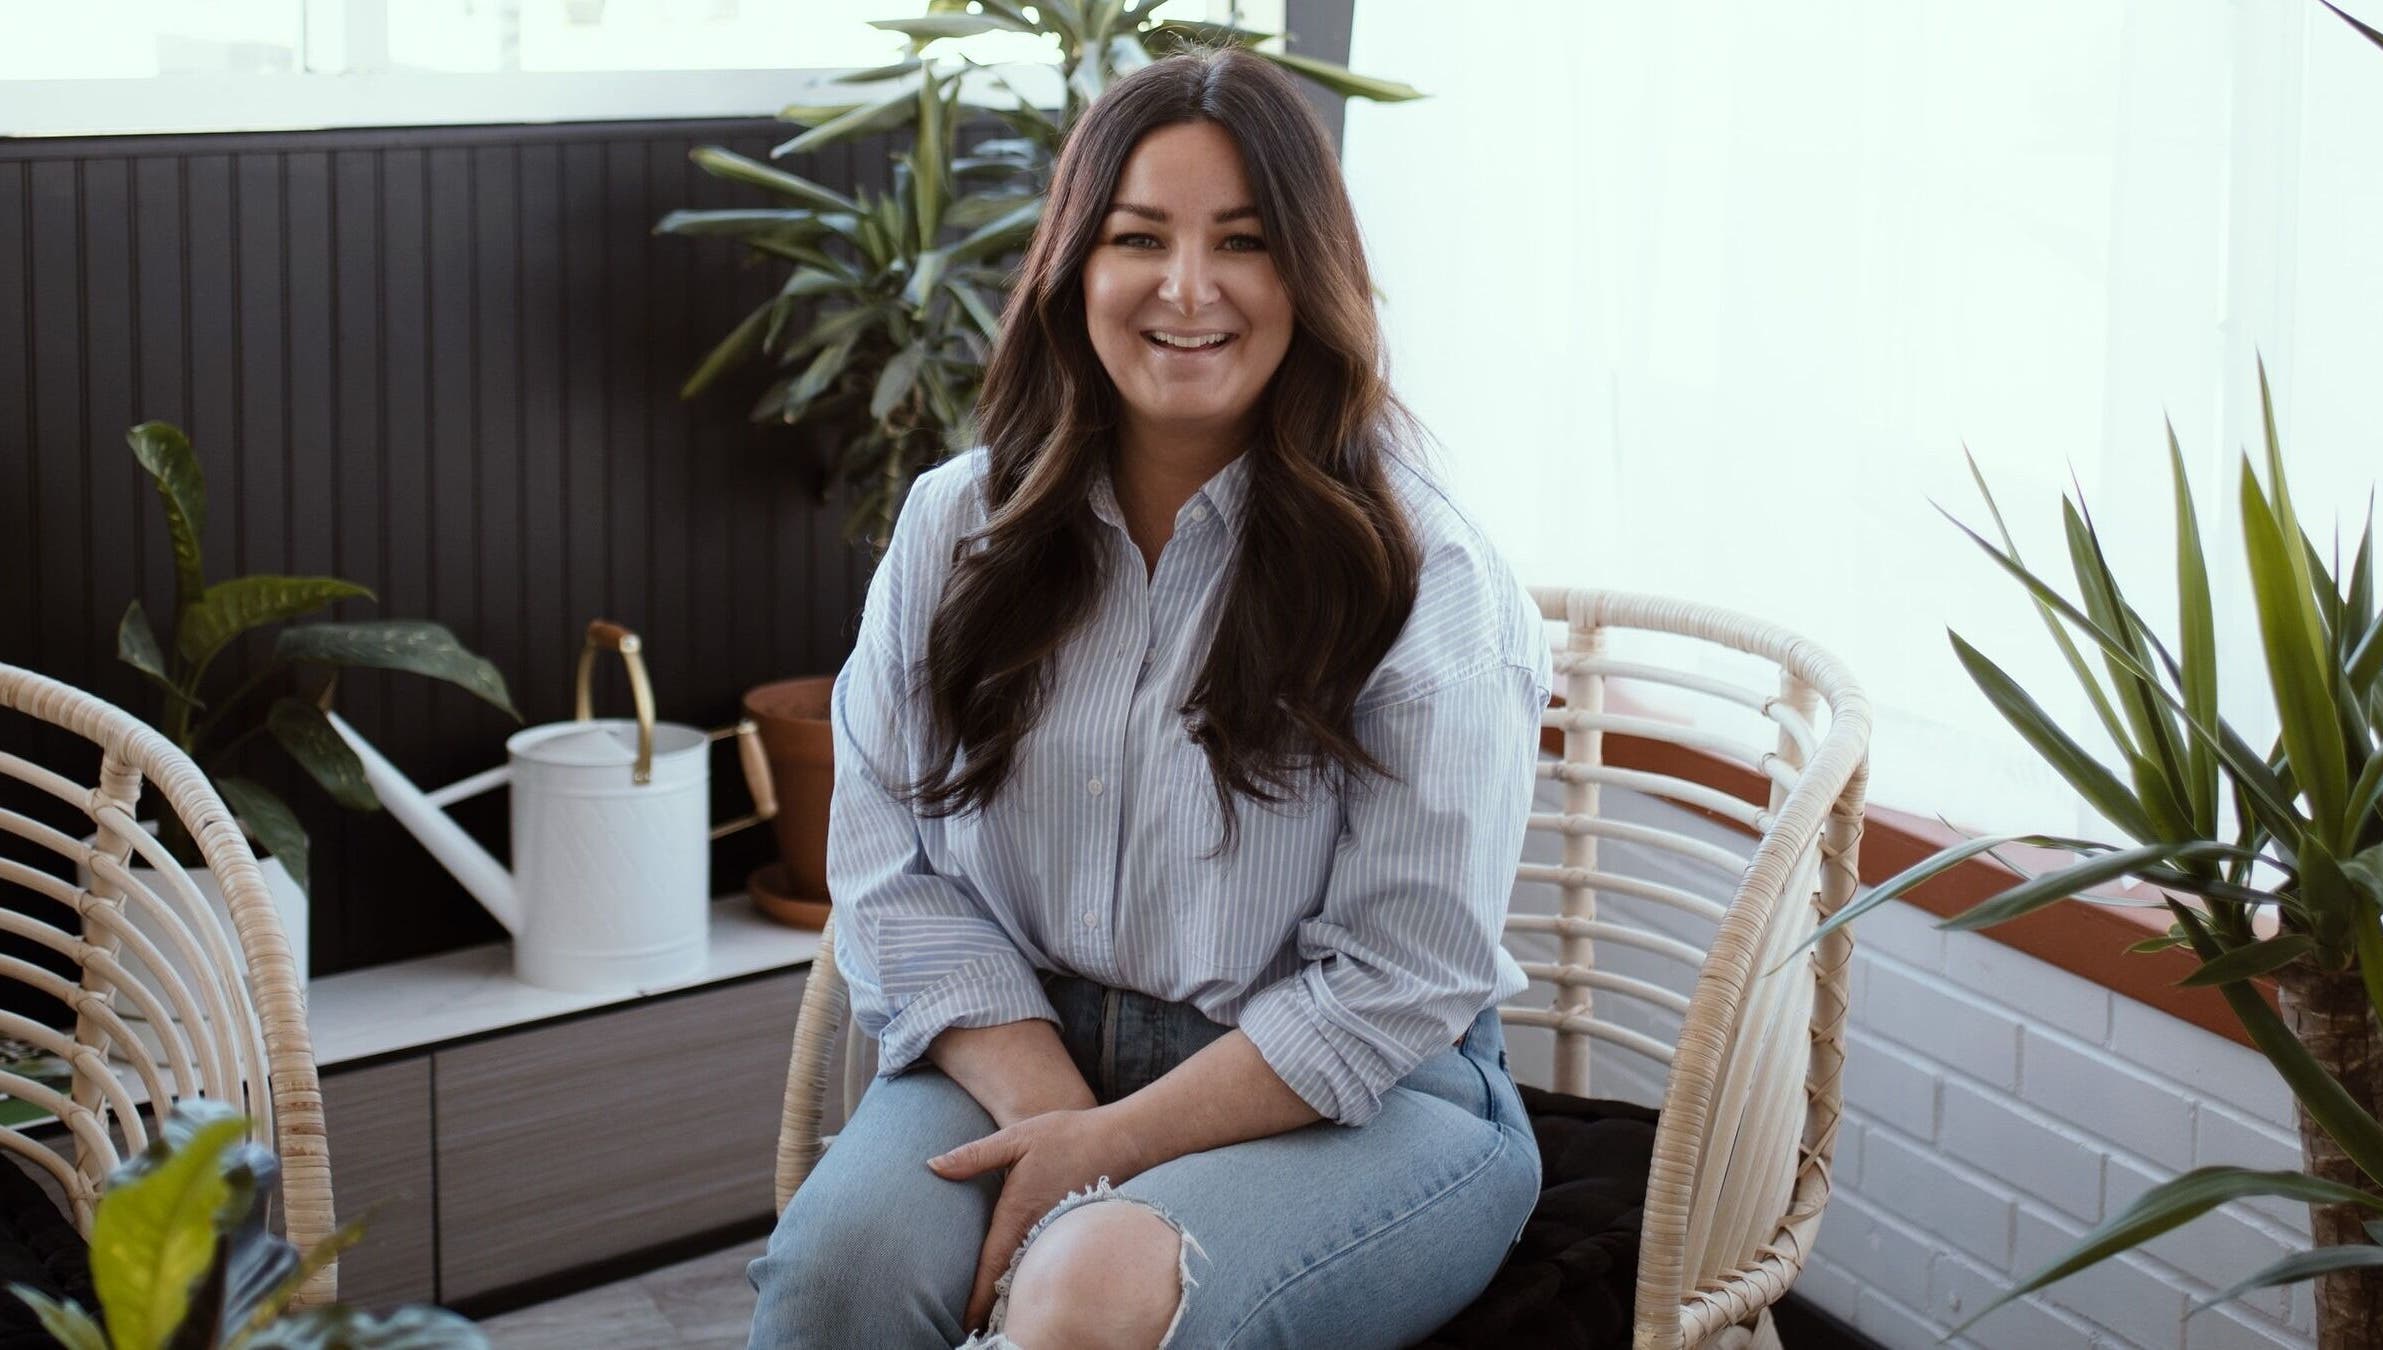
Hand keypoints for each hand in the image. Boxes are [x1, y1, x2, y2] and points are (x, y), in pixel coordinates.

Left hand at [926, 1104, 1156, 1333]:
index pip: (992, 1265)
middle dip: (993, 1306)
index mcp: (1018, 1213)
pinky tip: (1025, 1288)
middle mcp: (1037, 1231)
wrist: (1120, 1140)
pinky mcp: (1070, 1231)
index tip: (968, 1323)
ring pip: (1030, 1274)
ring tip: (994, 1319)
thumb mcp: (1016, 1139)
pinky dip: (1032, 1278)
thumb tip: (933, 1165)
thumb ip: (974, 1156)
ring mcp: (1057, 1234)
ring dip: (1013, 1295)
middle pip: (1011, 1279)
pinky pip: (1046, 1261)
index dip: (978, 1298)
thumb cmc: (1065, 1137)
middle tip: (975, 1330)